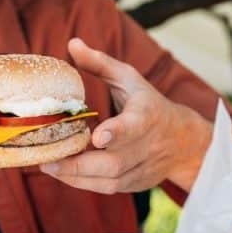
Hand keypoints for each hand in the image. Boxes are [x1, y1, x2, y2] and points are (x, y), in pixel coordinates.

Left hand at [39, 38, 210, 193]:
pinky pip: (108, 188)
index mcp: (146, 117)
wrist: (183, 141)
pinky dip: (83, 183)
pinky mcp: (136, 184)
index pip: (132, 127)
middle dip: (80, 165)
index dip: (116, 133)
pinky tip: (63, 173)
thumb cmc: (148, 104)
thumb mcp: (129, 78)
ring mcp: (142, 168)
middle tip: (48, 160)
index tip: (97, 136)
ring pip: (109, 180)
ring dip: (76, 177)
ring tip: (49, 166)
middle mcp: (146, 146)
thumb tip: (72, 44)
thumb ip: (100, 64)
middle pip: (115, 163)